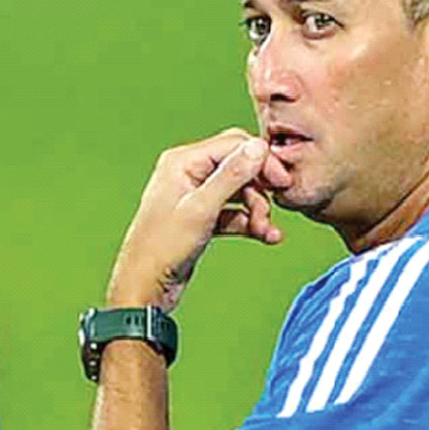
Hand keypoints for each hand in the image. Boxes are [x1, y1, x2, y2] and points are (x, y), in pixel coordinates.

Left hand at [105, 129, 290, 311]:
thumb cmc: (162, 248)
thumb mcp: (202, 208)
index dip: (262, 161)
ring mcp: (193, 195)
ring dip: (257, 210)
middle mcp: (187, 173)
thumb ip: (231, 176)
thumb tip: (257, 147)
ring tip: (265, 231)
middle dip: (259, 189)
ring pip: (238, 191)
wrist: (146, 285)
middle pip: (238, 167)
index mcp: (182, 162)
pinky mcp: (200, 217)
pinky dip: (248, 222)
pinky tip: (264, 236)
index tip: (282, 181)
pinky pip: (232, 212)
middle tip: (273, 210)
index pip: (233, 144)